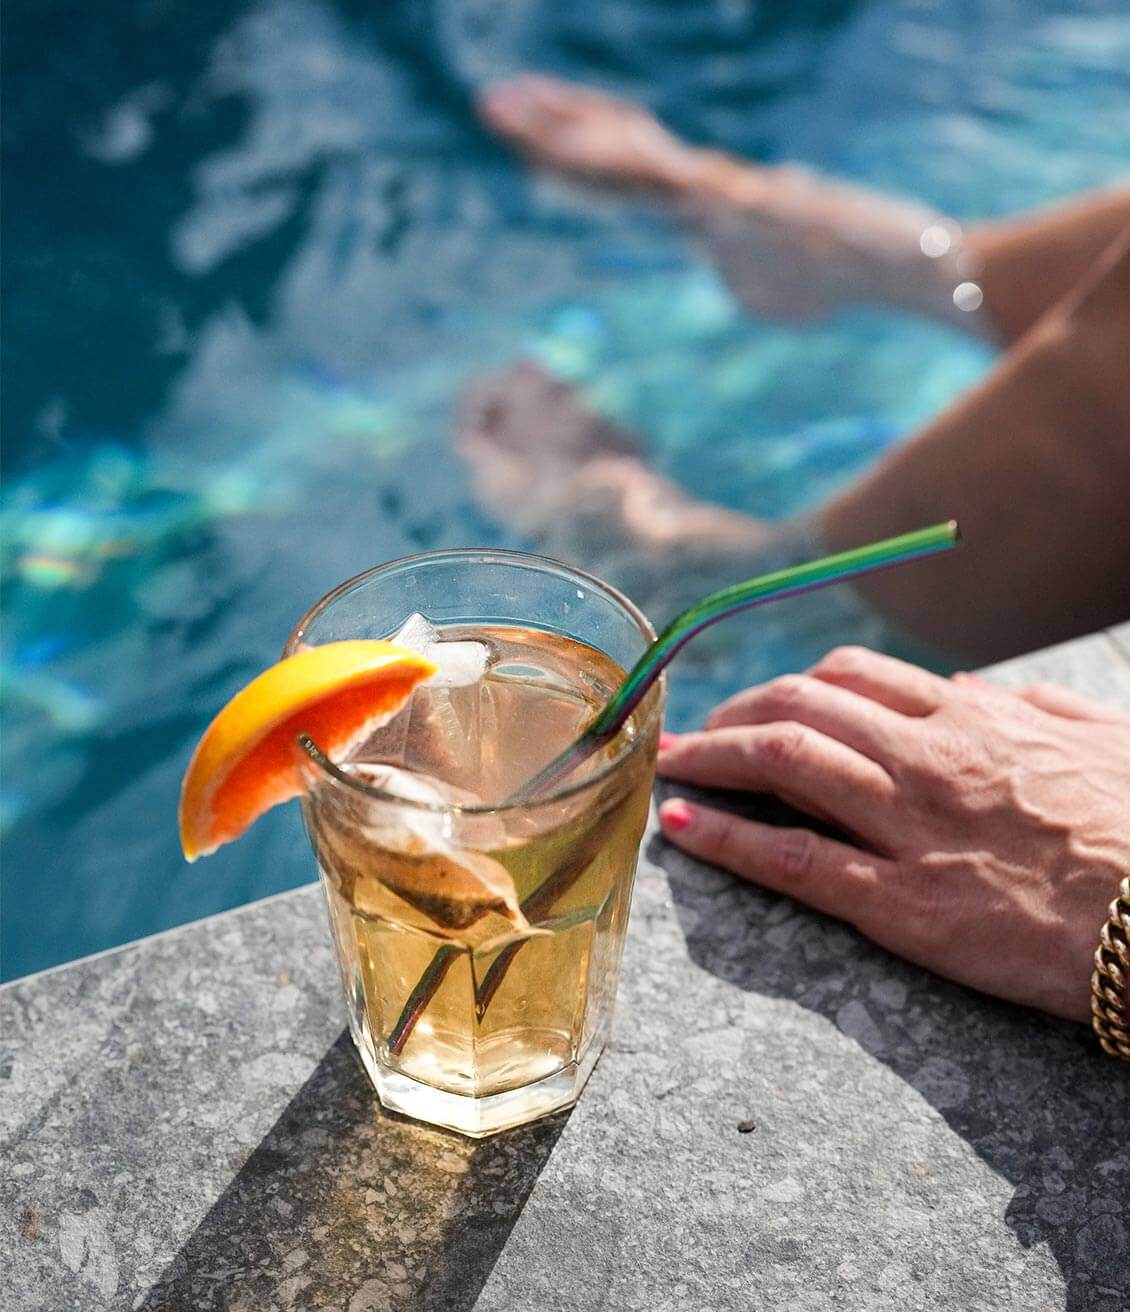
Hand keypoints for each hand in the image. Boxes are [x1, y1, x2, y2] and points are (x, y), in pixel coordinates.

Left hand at [657, 647, 1129, 1020]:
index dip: (789, 685)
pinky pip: (794, 861)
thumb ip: (1035, 707)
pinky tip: (681, 824)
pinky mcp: (904, 905)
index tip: (759, 700)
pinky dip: (727, 838)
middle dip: (733, 712)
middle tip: (697, 732)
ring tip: (668, 761)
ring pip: (783, 762)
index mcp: (973, 718)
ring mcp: (910, 828)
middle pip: (799, 707)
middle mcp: (929, 758)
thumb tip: (978, 688)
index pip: (852, 676)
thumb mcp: (1103, 740)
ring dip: (711, 756)